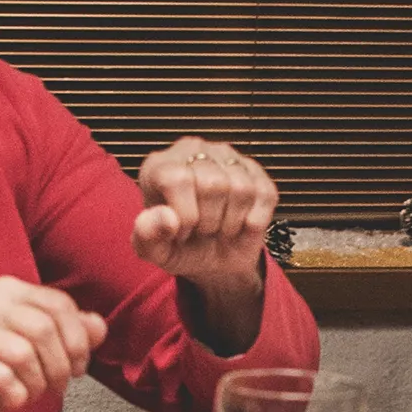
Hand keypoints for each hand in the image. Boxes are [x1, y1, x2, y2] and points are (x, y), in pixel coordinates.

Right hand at [0, 276, 104, 411]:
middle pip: (43, 328)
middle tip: (55, 388)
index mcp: (6, 289)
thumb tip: (99, 326)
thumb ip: (73, 334)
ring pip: (22, 353)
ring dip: (35, 384)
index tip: (77, 369)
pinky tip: (9, 401)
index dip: (77, 341)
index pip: (58, 304)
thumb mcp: (43, 354)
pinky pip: (0, 376)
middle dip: (58, 367)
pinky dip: (15, 396)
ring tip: (28, 394)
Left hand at [128, 136, 279, 309]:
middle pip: (213, 184)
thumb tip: (167, 219)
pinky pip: (264, 195)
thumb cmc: (179, 248)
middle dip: (210, 220)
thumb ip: (148, 236)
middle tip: (203, 230)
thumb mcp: (156, 251)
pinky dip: (252, 221)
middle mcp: (193, 150)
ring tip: (219, 227)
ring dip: (231, 221)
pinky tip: (239, 224)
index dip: (185, 215)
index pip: (178, 179)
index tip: (182, 231)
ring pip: (241, 188)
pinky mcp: (255, 171)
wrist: (213, 261)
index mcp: (160, 165)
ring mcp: (227, 157)